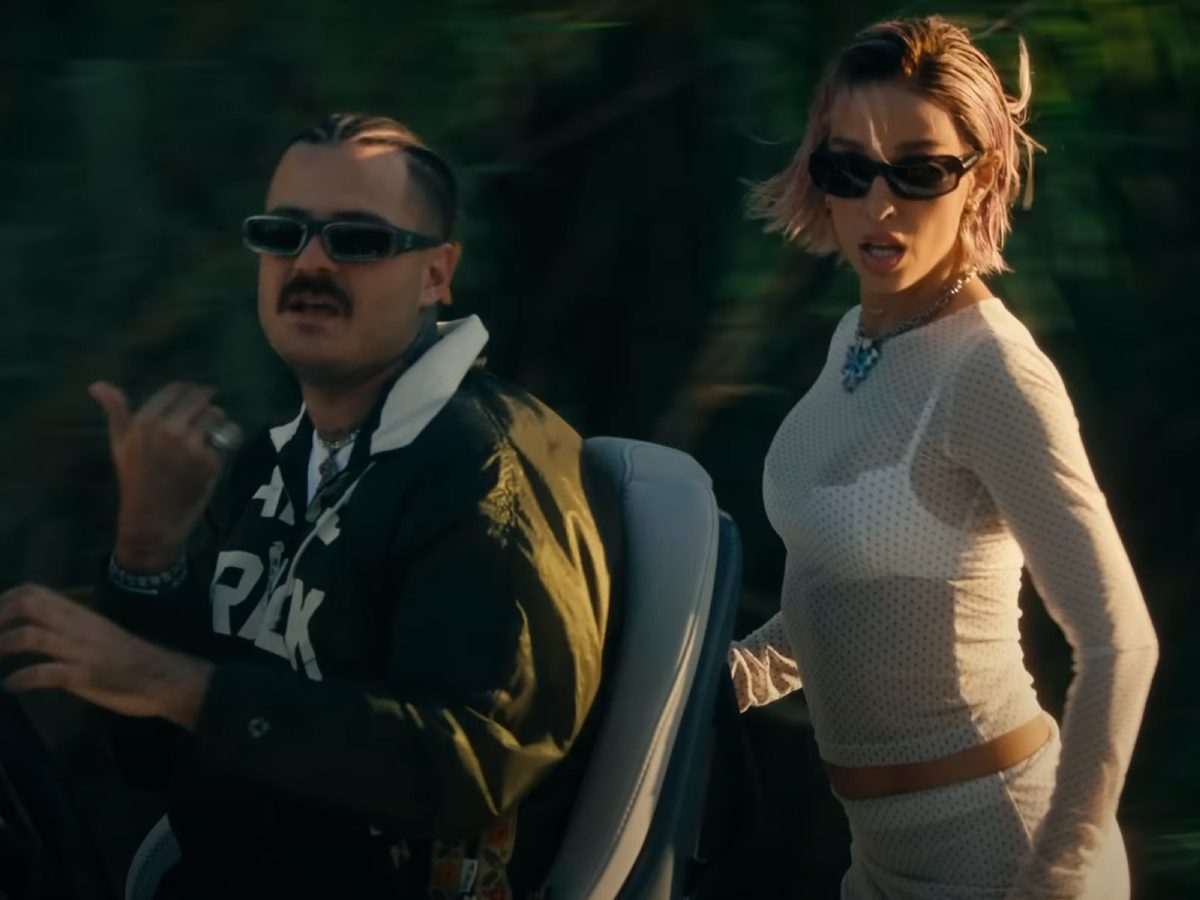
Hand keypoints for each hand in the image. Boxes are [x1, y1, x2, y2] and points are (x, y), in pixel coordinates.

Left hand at [0, 584, 212, 729]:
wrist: (163, 678)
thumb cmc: (130, 657)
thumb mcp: (98, 633)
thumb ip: (72, 626)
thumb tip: (42, 625)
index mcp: (80, 614)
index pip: (34, 592)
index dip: (3, 600)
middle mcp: (77, 626)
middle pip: (27, 605)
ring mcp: (80, 650)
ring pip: (30, 636)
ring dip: (2, 646)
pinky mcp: (84, 676)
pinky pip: (45, 673)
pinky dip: (21, 679)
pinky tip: (10, 686)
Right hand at [90, 381, 240, 570]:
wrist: (151, 520)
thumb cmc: (135, 481)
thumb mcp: (120, 444)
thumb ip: (115, 412)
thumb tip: (96, 384)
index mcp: (145, 421)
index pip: (177, 389)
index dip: (190, 391)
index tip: (197, 396)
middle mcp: (168, 429)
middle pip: (201, 399)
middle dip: (207, 406)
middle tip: (208, 417)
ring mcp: (191, 444)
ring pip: (217, 417)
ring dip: (219, 423)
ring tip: (212, 435)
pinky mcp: (210, 461)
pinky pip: (227, 440)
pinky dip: (225, 445)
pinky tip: (214, 455)